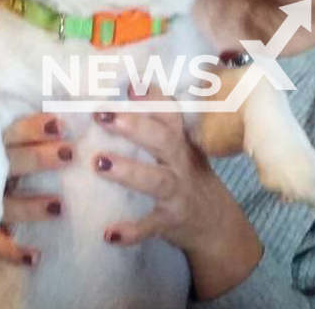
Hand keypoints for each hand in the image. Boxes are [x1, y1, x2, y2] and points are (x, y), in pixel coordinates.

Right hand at [0, 113, 72, 265]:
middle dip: (40, 158)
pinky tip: (34, 256)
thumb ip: (23, 125)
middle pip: (12, 163)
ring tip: (59, 207)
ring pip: (5, 204)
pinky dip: (10, 251)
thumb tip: (70, 103)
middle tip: (69, 153)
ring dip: (31, 207)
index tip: (60, 122)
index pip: (11, 131)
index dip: (34, 127)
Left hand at [93, 87, 262, 299]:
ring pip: (156, 180)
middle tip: (102, 115)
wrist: (215, 224)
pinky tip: (110, 233)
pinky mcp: (171, 221)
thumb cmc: (185, 176)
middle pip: (162, 139)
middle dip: (134, 126)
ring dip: (128, 171)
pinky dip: (132, 230)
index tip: (128, 82)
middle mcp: (180, 162)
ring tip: (98, 163)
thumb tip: (132, 84)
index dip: (151, 97)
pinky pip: (152, 225)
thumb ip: (155, 118)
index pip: (169, 113)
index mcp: (179, 141)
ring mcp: (177, 192)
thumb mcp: (175, 146)